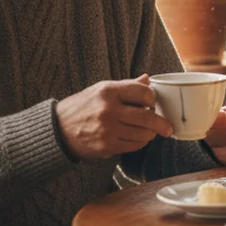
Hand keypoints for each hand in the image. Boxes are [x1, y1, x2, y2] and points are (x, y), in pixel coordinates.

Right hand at [55, 75, 172, 160]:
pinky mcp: (106, 146)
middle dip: (161, 124)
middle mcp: (109, 110)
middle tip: (168, 127)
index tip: (153, 102)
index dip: (152, 98)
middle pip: (147, 117)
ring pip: (142, 134)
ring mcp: (107, 129)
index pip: (143, 93)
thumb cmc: (83, 106)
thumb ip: (127, 86)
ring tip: (148, 132)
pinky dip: (139, 143)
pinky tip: (137, 138)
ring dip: (149, 134)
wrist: (58, 129)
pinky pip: (132, 146)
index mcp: (109, 91)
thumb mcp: (102, 89)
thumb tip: (148, 79)